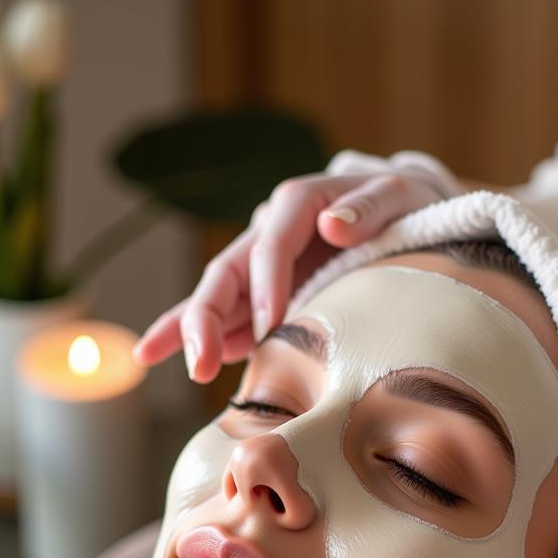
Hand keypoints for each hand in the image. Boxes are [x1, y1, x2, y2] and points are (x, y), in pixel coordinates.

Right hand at [132, 165, 450, 382]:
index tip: (273, 326)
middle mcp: (270, 232)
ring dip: (187, 329)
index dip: (268, 284)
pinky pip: (226, 317)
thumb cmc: (406, 205)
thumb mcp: (399, 196)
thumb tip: (333, 225)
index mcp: (299, 203)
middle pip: (226, 271)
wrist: (406, 214)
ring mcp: (261, 266)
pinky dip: (198, 336)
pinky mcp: (263, 294)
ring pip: (214, 296)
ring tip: (151, 356)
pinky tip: (166, 356)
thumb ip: (370, 206)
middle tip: (200, 361)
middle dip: (208, 317)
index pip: (272, 243)